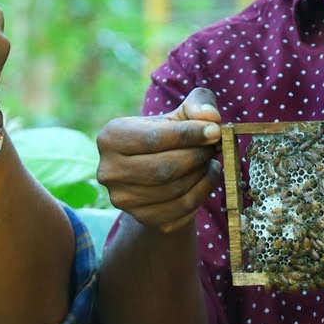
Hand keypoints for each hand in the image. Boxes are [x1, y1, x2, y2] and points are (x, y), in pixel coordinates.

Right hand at [96, 87, 222, 232]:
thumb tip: (211, 116)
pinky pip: (182, 208)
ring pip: (174, 189)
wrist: (158, 177)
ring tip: (209, 159)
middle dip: (196, 156)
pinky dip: (202, 191)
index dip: (188, 134)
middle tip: (214, 147)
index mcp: (110, 137)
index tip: (215, 131)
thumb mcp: (180, 114)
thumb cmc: (169, 137)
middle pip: (163, 167)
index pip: (154, 138)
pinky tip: (206, 177)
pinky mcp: (143, 219)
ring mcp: (123, 200)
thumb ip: (198, 103)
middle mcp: (109, 171)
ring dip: (201, 173)